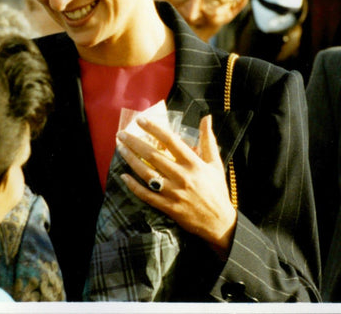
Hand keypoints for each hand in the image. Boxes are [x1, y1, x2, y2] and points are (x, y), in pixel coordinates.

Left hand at [117, 115, 236, 259]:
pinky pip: (147, 195)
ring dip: (131, 160)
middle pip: (153, 156)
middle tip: (121, 134)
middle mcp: (182, 176)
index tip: (140, 121)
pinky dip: (134, 186)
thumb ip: (208, 139)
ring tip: (120, 149)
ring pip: (147, 174)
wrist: (219, 222)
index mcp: (194, 163)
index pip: (171, 141)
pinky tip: (124, 176)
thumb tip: (207, 117)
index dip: (154, 129)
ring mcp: (174, 193)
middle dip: (135, 142)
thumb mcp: (215, 163)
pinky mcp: (168, 207)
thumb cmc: (217, 190)